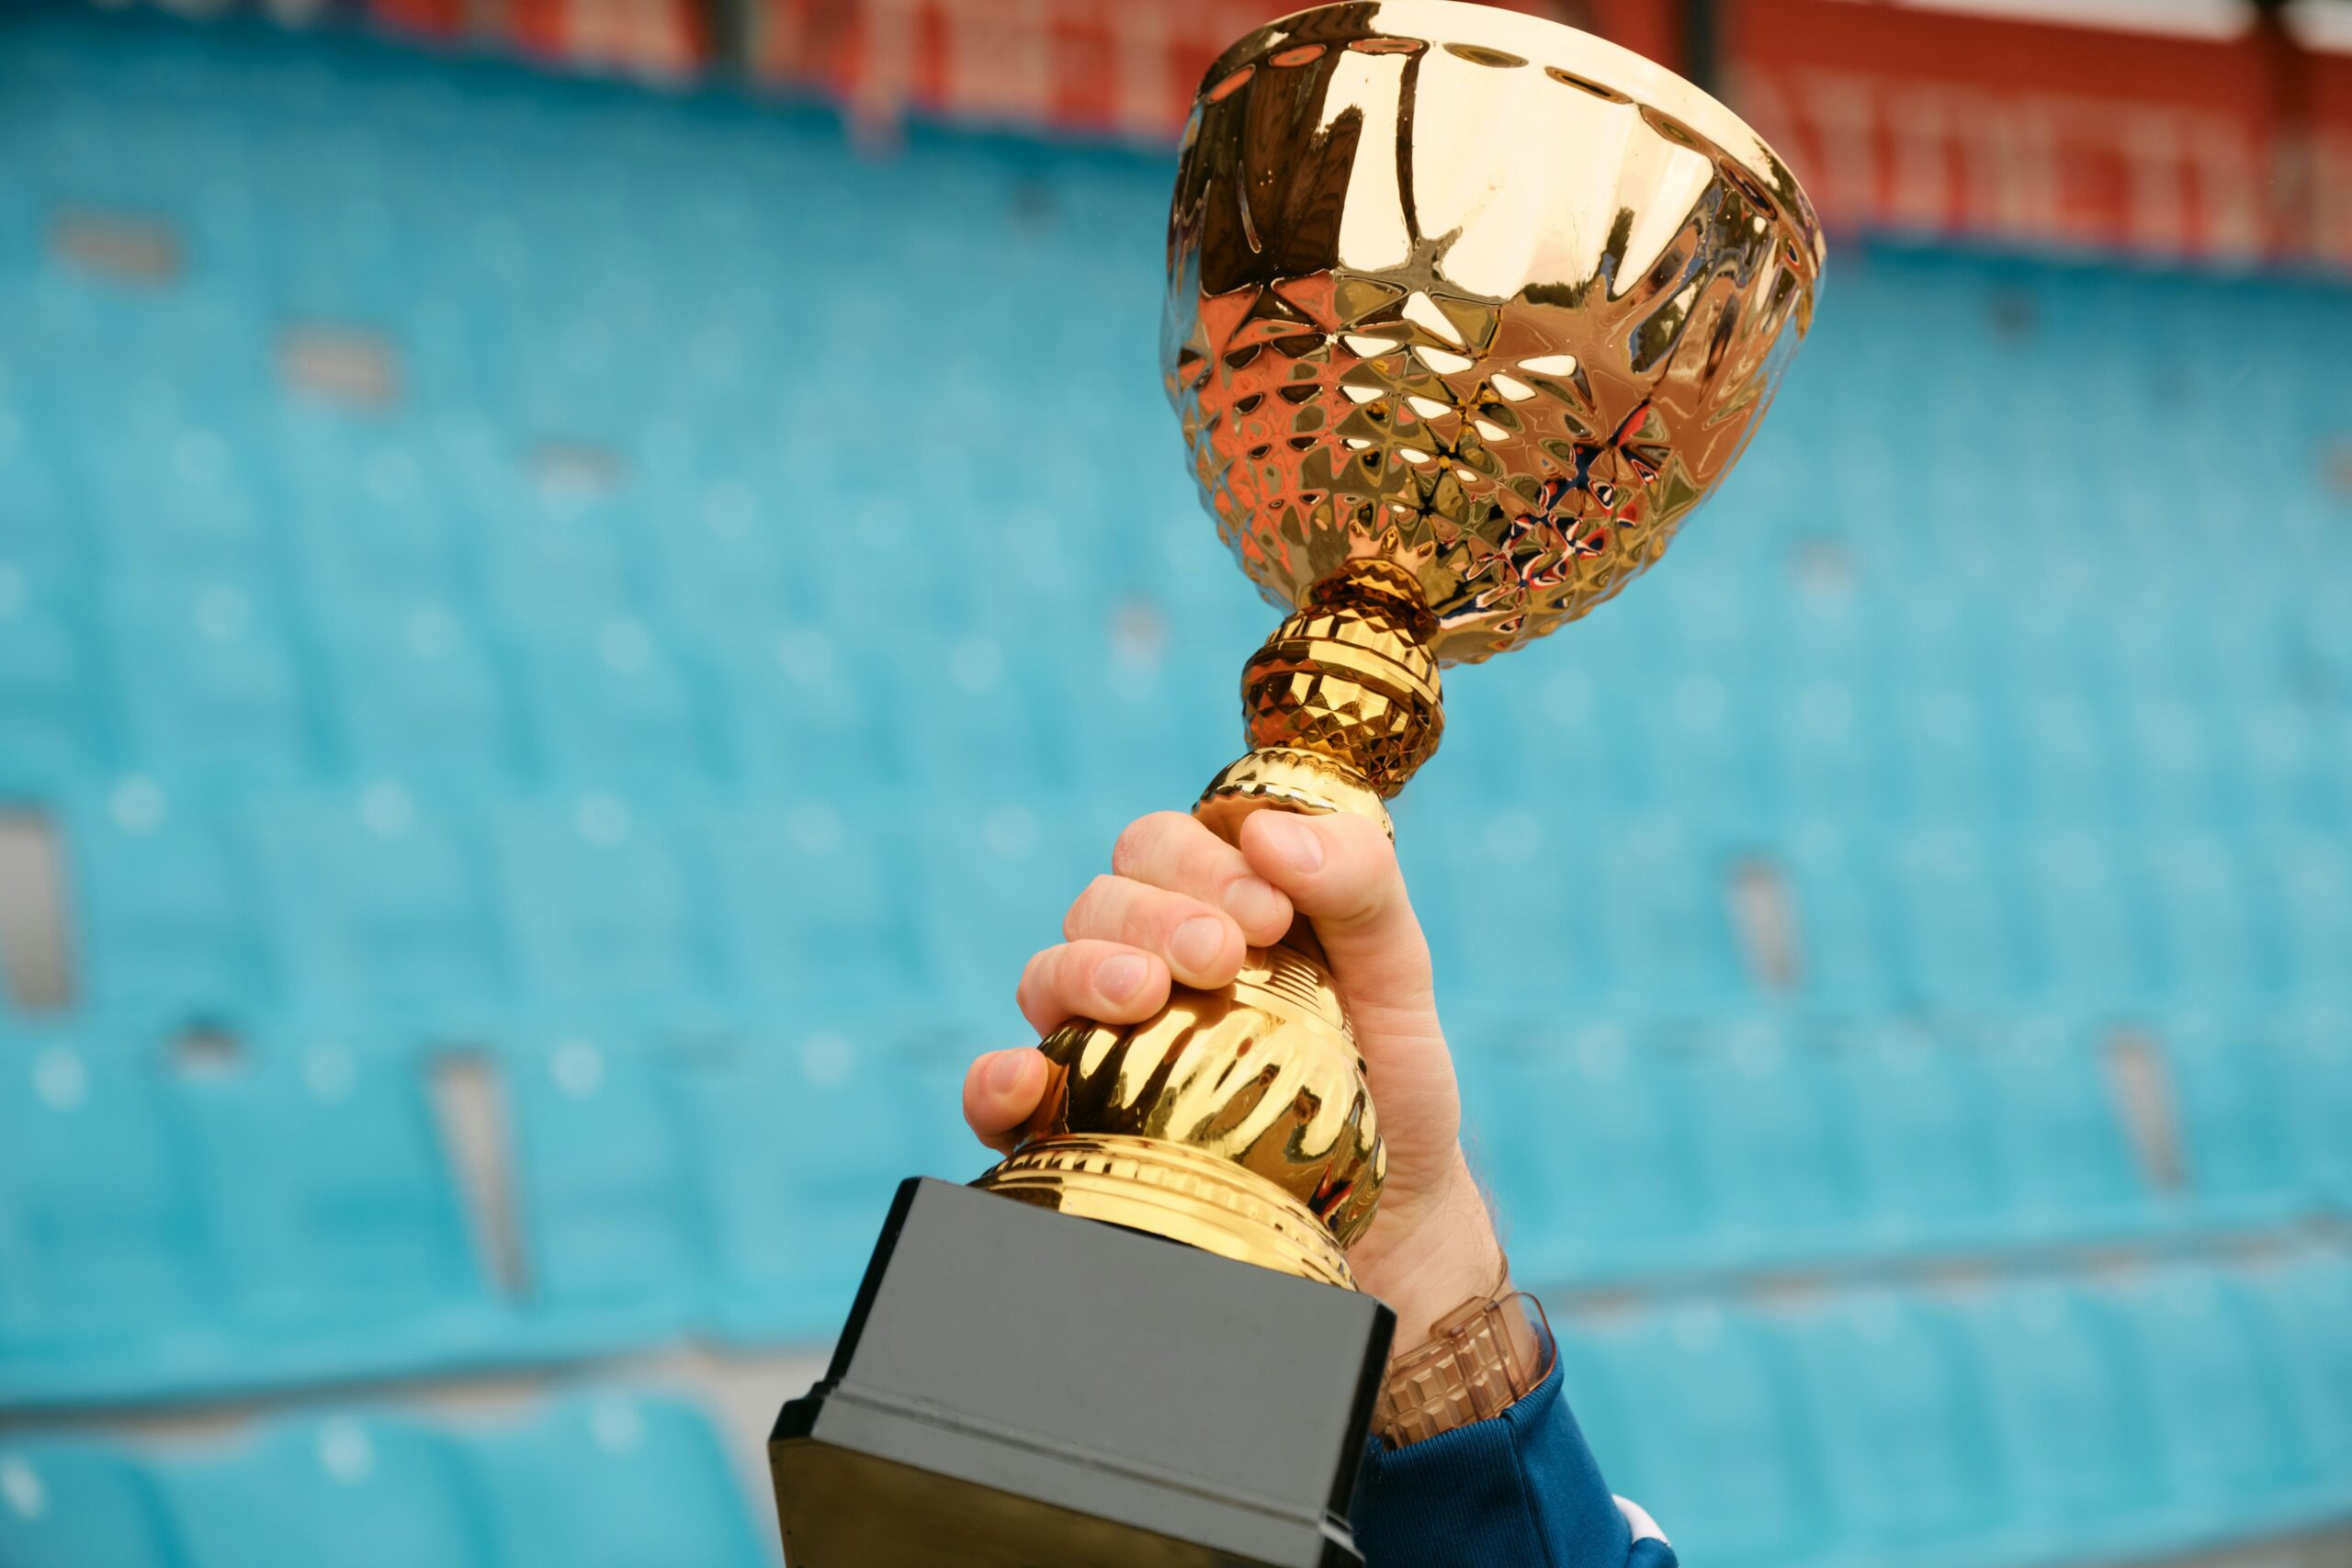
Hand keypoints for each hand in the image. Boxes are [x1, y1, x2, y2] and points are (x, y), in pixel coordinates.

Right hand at [960, 808, 1506, 1354]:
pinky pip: (999, 1095)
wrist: (1391, 1224)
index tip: (1269, 911)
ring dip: (1084, 971)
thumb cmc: (1390, 1084)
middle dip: (1153, 914)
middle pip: (1103, 899)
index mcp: (1211, 906)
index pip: (1165, 844)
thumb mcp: (1400, 975)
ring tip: (1145, 996)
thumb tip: (1271, 832)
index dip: (1203, 859)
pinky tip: (1027, 1078)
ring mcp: (1101, 1043)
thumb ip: (1361, 885)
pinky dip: (995, 1080)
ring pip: (1047, 974)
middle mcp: (1144, 963)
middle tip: (1221, 956)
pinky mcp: (1074, 1129)